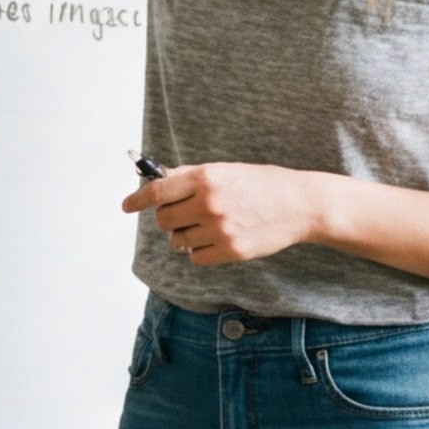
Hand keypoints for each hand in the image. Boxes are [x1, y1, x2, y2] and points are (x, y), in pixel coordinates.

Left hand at [125, 160, 336, 266]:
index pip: (157, 190)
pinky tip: (217, 240)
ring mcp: (219, 229)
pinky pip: (196, 257)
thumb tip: (159, 179)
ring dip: (185, 236)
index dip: (138, 199)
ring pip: (178, 240)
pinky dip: (201, 252)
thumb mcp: (227, 170)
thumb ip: (191, 175)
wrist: (301, 205)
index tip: (127, 206)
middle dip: (169, 219)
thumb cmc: (263, 184)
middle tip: (185, 215)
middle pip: (164, 219)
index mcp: (206, 177)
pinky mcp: (231, 251)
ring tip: (208, 227)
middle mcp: (209, 202)